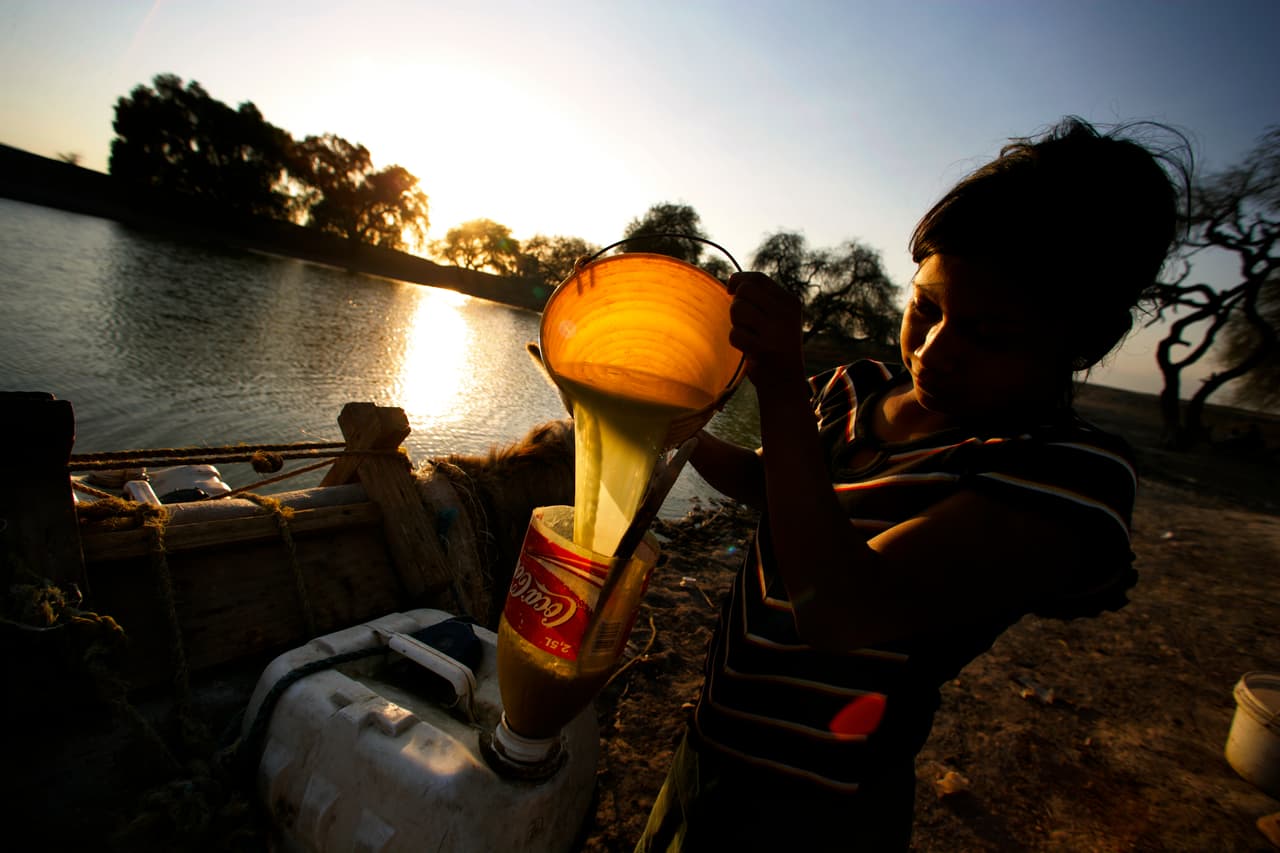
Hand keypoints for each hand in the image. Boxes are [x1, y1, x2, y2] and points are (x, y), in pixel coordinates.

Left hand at [727, 271, 804, 386]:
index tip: (730, 290)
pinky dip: (736, 342)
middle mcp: (787, 313)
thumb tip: (733, 281)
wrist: (786, 384)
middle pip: (745, 291)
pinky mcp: (766, 349)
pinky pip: (735, 334)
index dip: (738, 280)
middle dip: (736, 304)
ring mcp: (778, 330)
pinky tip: (748, 350)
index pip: (758, 279)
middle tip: (742, 322)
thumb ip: (760, 299)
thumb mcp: (776, 318)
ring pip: (738, 309)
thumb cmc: (773, 346)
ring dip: (735, 323)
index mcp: (791, 302)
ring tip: (748, 336)